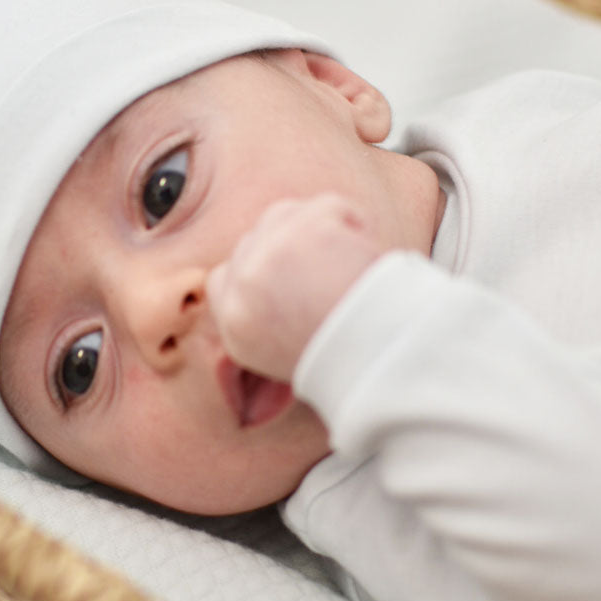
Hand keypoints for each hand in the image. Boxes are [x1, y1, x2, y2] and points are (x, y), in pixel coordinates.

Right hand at [206, 194, 382, 382]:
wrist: (380, 354)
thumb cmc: (343, 363)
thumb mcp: (280, 369)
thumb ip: (258, 350)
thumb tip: (247, 393)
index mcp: (233, 322)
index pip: (221, 277)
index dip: (253, 269)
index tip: (284, 277)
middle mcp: (243, 283)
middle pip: (252, 239)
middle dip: (285, 247)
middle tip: (323, 271)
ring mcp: (271, 251)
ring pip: (283, 214)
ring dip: (312, 227)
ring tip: (342, 261)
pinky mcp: (305, 229)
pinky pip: (329, 207)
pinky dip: (350, 221)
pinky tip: (361, 252)